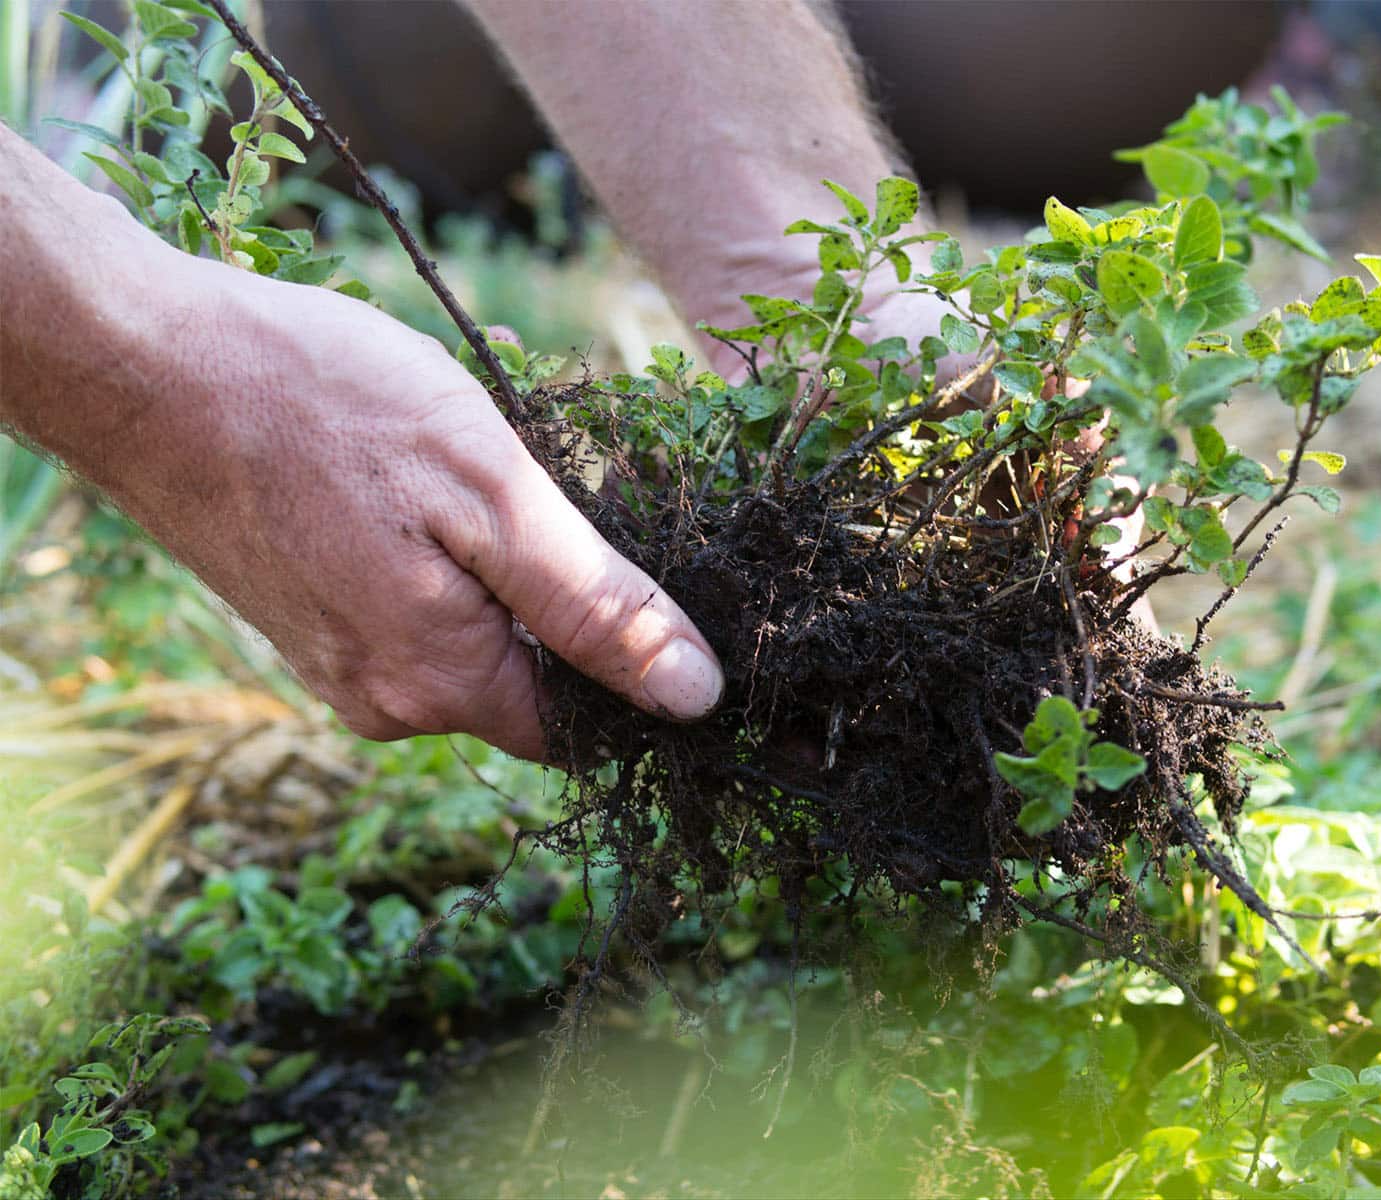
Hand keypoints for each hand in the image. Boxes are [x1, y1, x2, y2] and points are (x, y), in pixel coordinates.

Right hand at [15, 233, 721, 758]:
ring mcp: (342, 668)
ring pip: (476, 645)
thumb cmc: (325, 406)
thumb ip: (596, 608)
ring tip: (487, 475)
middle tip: (563, 493)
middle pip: (531, 686)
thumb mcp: (495, 494)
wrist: (146, 364)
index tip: (668, 597)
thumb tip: (697, 699)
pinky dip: (450, 562)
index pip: (585, 732)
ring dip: (508, 576)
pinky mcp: (311, 623)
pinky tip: (430, 486)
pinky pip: (419, 615)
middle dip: (570, 608)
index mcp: (444, 684)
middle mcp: (390, 703)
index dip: (641, 679)